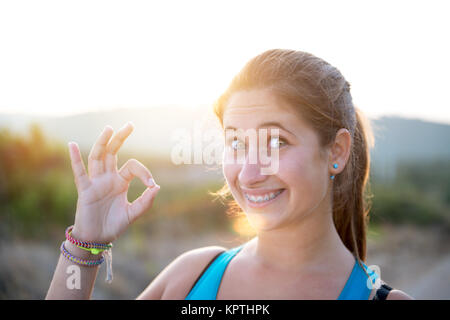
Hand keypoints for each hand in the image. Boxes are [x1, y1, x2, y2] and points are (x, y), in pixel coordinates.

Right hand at [67, 122, 159, 242]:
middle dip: (120, 138)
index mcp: (121, 181)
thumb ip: (145, 202)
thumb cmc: (114, 225)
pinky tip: (73, 145)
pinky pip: (79, 173)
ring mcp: (96, 182)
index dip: (144, 172)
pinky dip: (75, 159)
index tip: (151, 185)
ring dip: (103, 143)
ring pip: (98, 158)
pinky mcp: (85, 190)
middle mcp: (108, 178)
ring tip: (109, 129)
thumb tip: (157, 186)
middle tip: (129, 125)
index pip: (133, 166)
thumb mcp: (133, 214)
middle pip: (113, 152)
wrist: (97, 239)